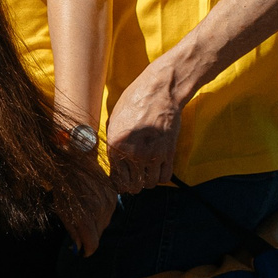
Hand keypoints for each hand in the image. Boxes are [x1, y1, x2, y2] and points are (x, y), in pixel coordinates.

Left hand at [60, 175, 115, 255]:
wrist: (76, 161)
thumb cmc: (65, 185)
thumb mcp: (62, 209)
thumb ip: (72, 230)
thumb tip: (78, 247)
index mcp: (85, 216)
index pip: (92, 244)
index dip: (87, 250)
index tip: (82, 251)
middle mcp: (100, 212)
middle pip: (98, 235)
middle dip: (89, 237)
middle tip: (80, 232)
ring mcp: (109, 203)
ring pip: (104, 224)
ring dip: (95, 225)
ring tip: (84, 214)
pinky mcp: (113, 196)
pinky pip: (109, 213)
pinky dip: (100, 214)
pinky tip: (91, 205)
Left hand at [103, 67, 185, 193]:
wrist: (160, 91)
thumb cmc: (135, 101)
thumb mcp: (114, 120)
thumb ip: (112, 143)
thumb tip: (109, 160)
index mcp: (115, 146)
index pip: (116, 179)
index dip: (120, 182)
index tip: (124, 179)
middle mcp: (133, 154)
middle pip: (133, 186)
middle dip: (134, 184)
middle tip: (136, 177)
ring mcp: (152, 155)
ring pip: (149, 184)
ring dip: (148, 180)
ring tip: (147, 171)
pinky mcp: (168, 153)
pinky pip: (164, 178)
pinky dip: (161, 177)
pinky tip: (158, 168)